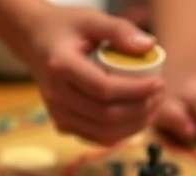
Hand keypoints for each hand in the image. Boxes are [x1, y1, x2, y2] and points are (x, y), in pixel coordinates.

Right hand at [24, 5, 163, 144]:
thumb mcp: (91, 18)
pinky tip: (138, 119)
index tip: (159, 83)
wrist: (35, 42)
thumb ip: (120, 30)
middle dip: (141, 110)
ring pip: (105, 132)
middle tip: (161, 94)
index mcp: (61, 67)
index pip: (104, 89)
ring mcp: (58, 114)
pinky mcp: (63, 125)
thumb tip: (150, 46)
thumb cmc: (67, 28)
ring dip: (136, 125)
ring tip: (154, 107)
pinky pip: (98, 138)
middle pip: (106, 115)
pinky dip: (122, 133)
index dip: (136, 91)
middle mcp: (56, 96)